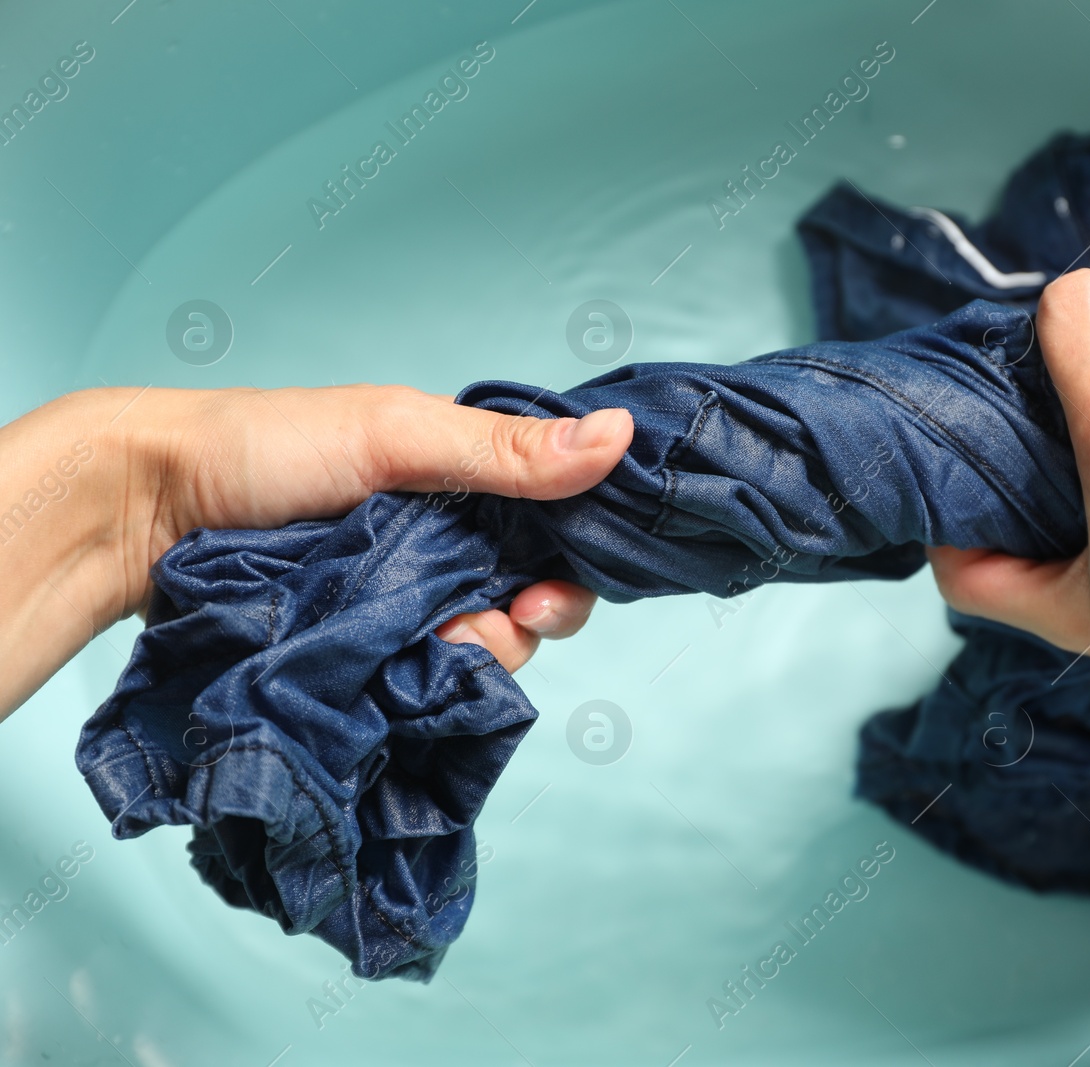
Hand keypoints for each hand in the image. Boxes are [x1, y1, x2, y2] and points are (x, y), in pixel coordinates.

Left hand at [0, 385, 631, 715]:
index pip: (553, 528)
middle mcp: (442, 544)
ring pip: (481, 648)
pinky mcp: (365, 650)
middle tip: (493, 624)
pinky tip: (402, 675)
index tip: (551, 592)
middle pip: (527, 599)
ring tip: (428, 645)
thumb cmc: (265, 448)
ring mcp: (402, 602)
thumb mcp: (397, 436)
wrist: (146, 515)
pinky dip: (426, 683)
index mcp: (461, 479)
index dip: (571, 565)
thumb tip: (619, 437)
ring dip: (473, 655)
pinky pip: (424, 680)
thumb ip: (507, 452)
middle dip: (524, 621)